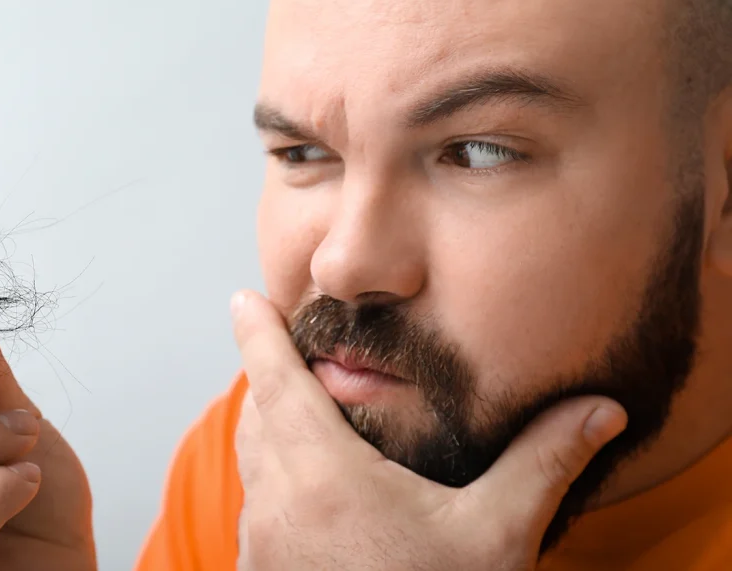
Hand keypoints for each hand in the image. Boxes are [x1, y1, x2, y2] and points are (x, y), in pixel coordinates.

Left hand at [231, 289, 627, 570]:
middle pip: (257, 415)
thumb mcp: (496, 537)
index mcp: (324, 477)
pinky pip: (258, 507)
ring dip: (270, 428)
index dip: (257, 334)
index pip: (275, 382)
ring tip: (297, 410)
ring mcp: (262, 545)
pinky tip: (310, 492)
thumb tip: (600, 409)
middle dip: (269, 377)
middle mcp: (279, 505)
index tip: (243, 298)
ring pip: (254, 463)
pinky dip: (274, 478)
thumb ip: (541, 463)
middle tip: (287, 350)